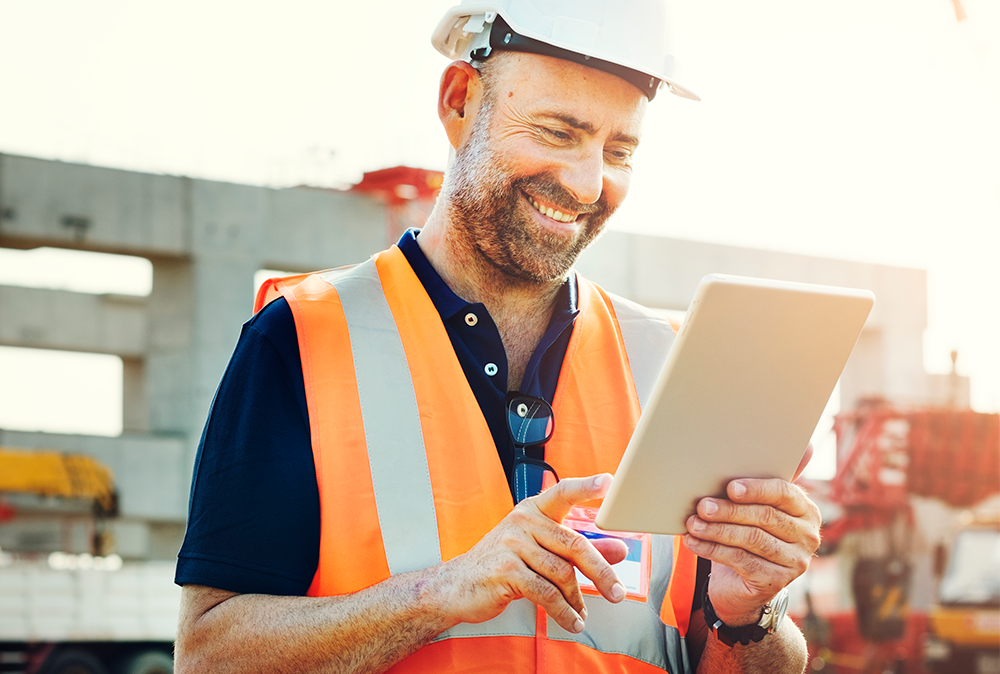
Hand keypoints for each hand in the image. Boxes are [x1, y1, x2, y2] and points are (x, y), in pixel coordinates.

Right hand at [437, 474, 628, 633]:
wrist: (457, 585)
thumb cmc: (502, 564)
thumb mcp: (541, 551)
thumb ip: (579, 548)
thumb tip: (620, 549)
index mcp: (533, 510)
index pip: (563, 492)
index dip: (586, 486)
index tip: (608, 482)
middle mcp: (523, 521)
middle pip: (574, 544)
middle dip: (600, 572)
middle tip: (617, 592)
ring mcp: (512, 544)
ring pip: (561, 573)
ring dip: (577, 599)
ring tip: (582, 614)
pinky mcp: (506, 570)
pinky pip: (545, 593)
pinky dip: (563, 611)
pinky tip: (571, 620)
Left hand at [682, 472, 820, 625]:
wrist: (742, 583)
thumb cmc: (748, 534)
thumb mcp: (755, 509)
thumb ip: (760, 485)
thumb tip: (795, 448)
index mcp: (805, 510)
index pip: (784, 494)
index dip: (756, 489)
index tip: (730, 487)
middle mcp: (807, 536)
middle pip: (765, 517)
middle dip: (729, 510)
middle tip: (702, 506)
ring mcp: (795, 561)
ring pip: (752, 539)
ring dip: (717, 530)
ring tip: (693, 524)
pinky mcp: (776, 581)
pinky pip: (741, 560)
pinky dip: (713, 549)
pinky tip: (694, 542)